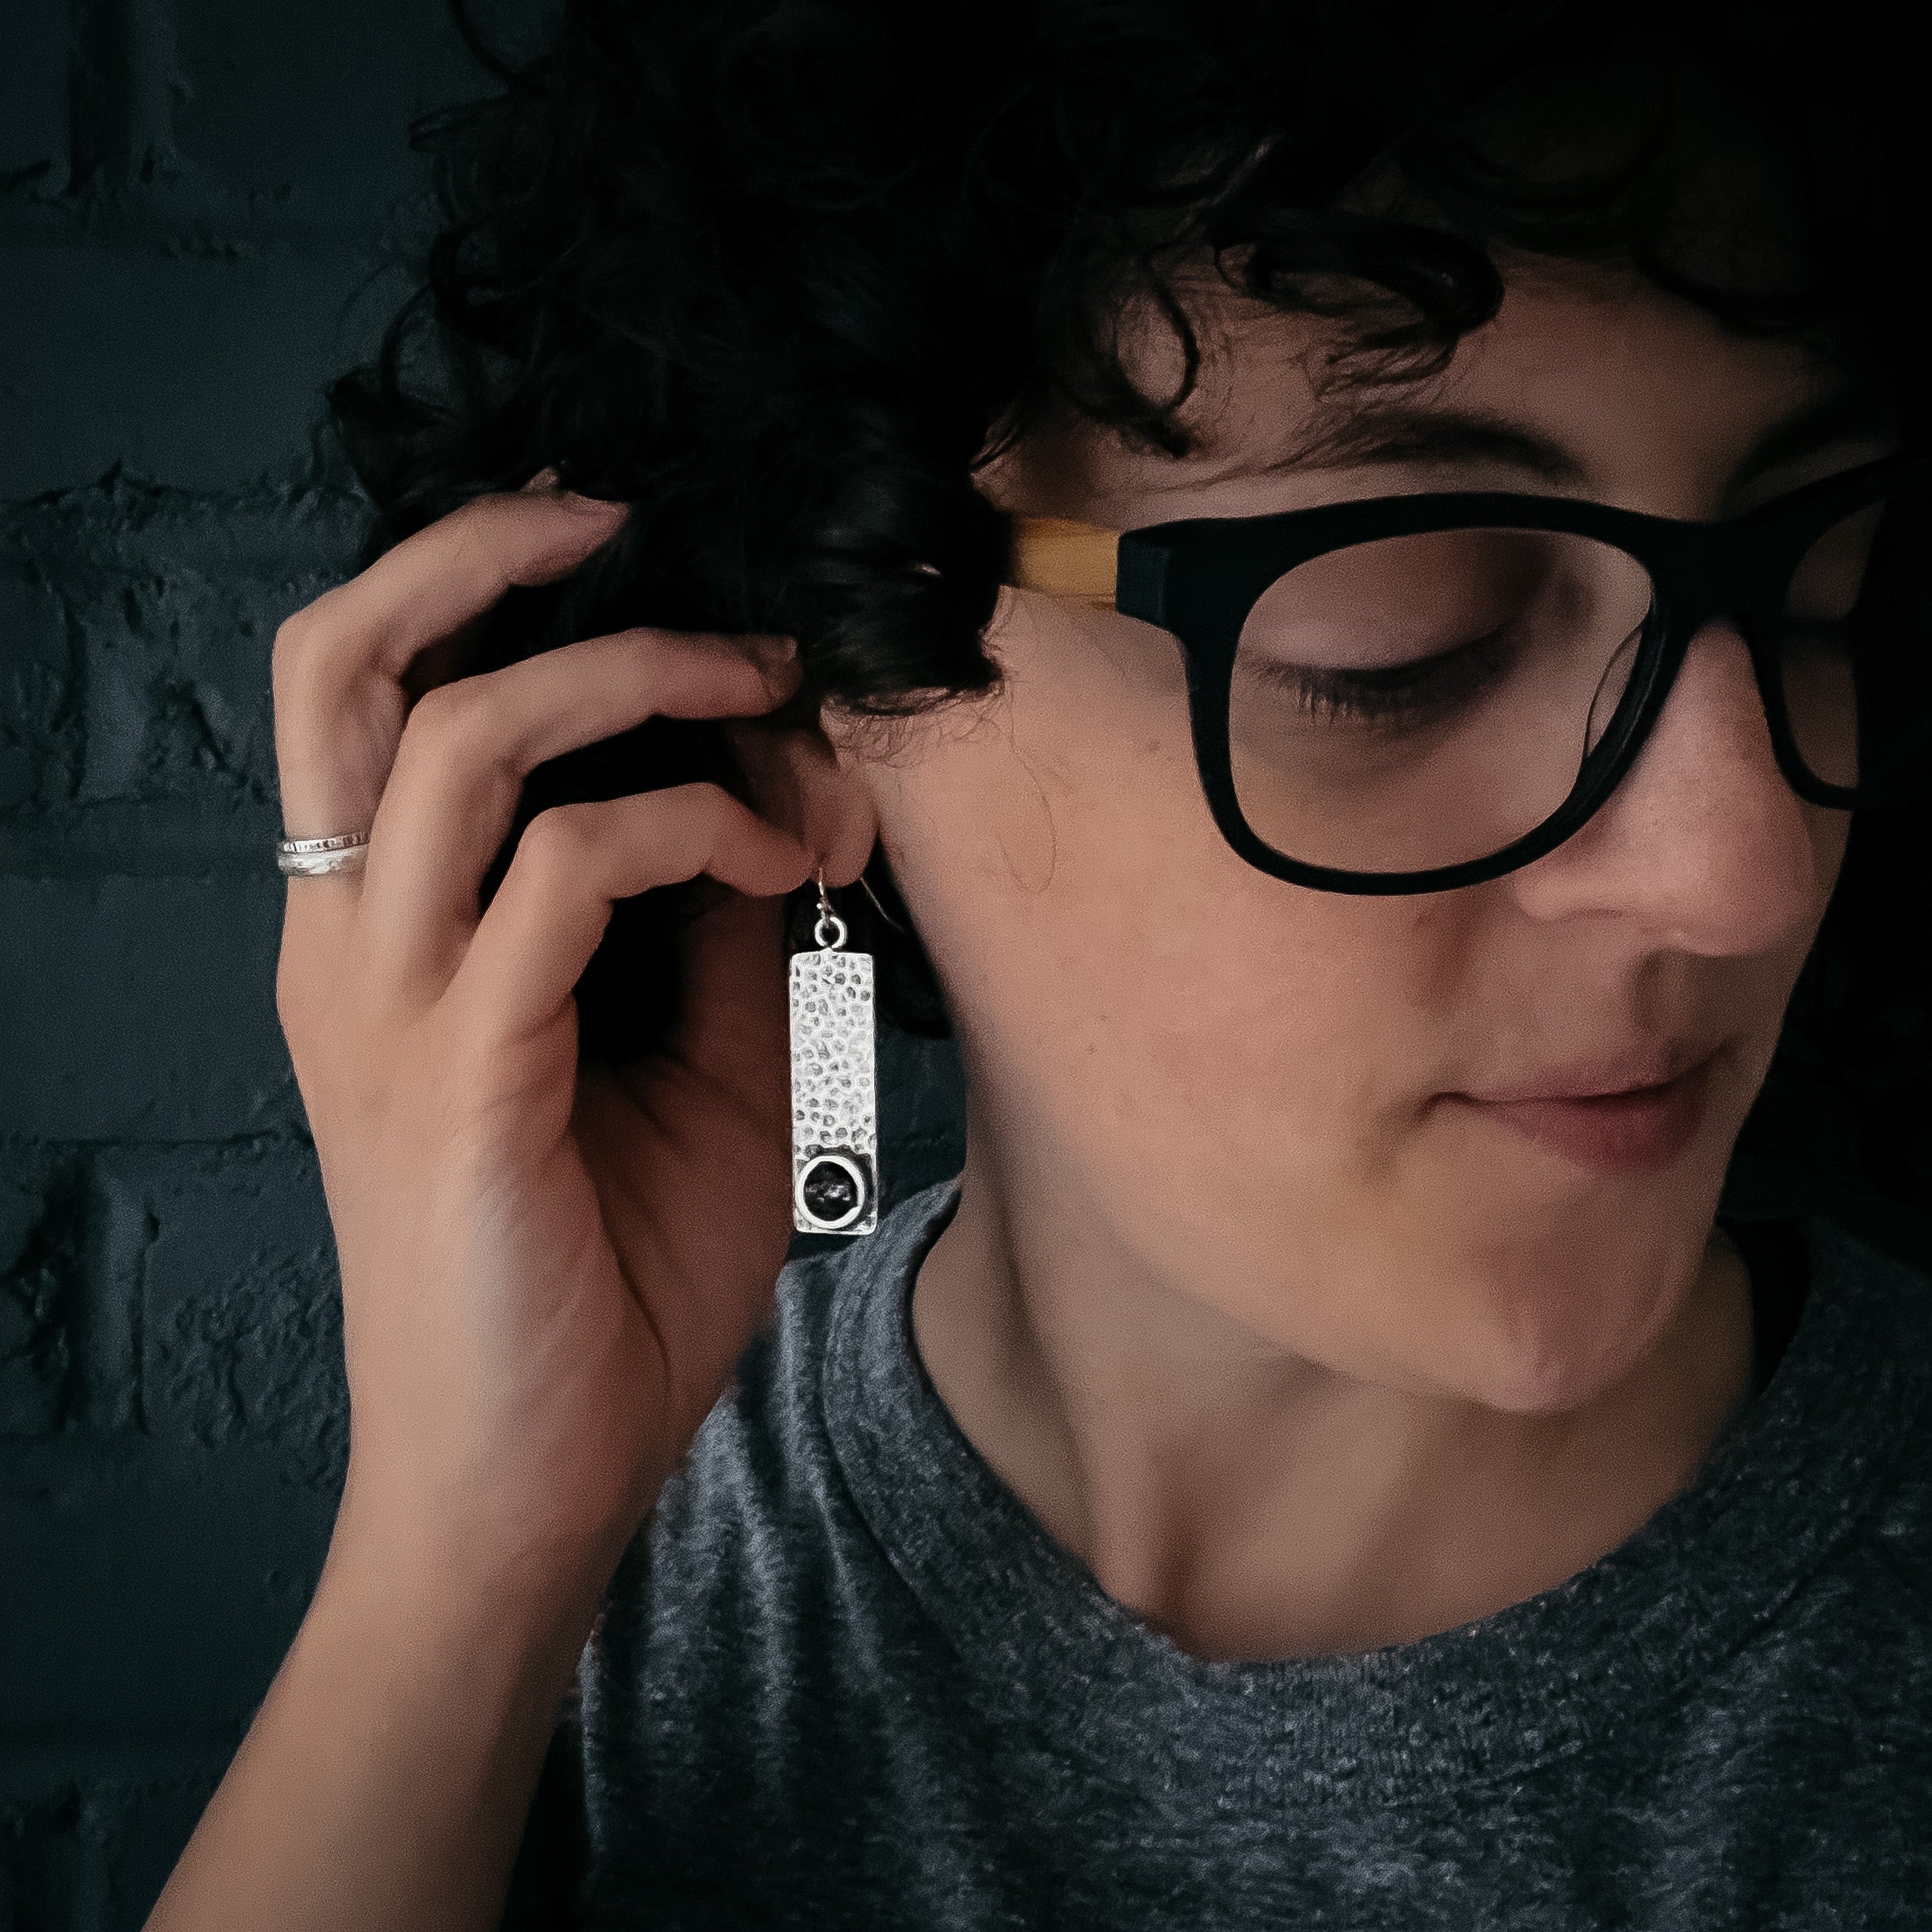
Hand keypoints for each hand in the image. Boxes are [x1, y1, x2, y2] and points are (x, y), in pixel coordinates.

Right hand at [271, 484, 867, 1604]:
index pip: (371, 689)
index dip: (483, 584)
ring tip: (752, 685)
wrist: (529, 1488)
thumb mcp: (686, 1073)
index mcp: (381, 930)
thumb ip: (700, 931)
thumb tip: (767, 802)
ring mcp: (388, 1003)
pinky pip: (558, 875)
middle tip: (631, 522)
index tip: (637, 558)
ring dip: (624, 678)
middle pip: (338, 660)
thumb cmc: (597, 1287)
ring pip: (451, 740)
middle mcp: (348, 940)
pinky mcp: (458, 1071)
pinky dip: (681, 828)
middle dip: (482, 549)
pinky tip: (773, 862)